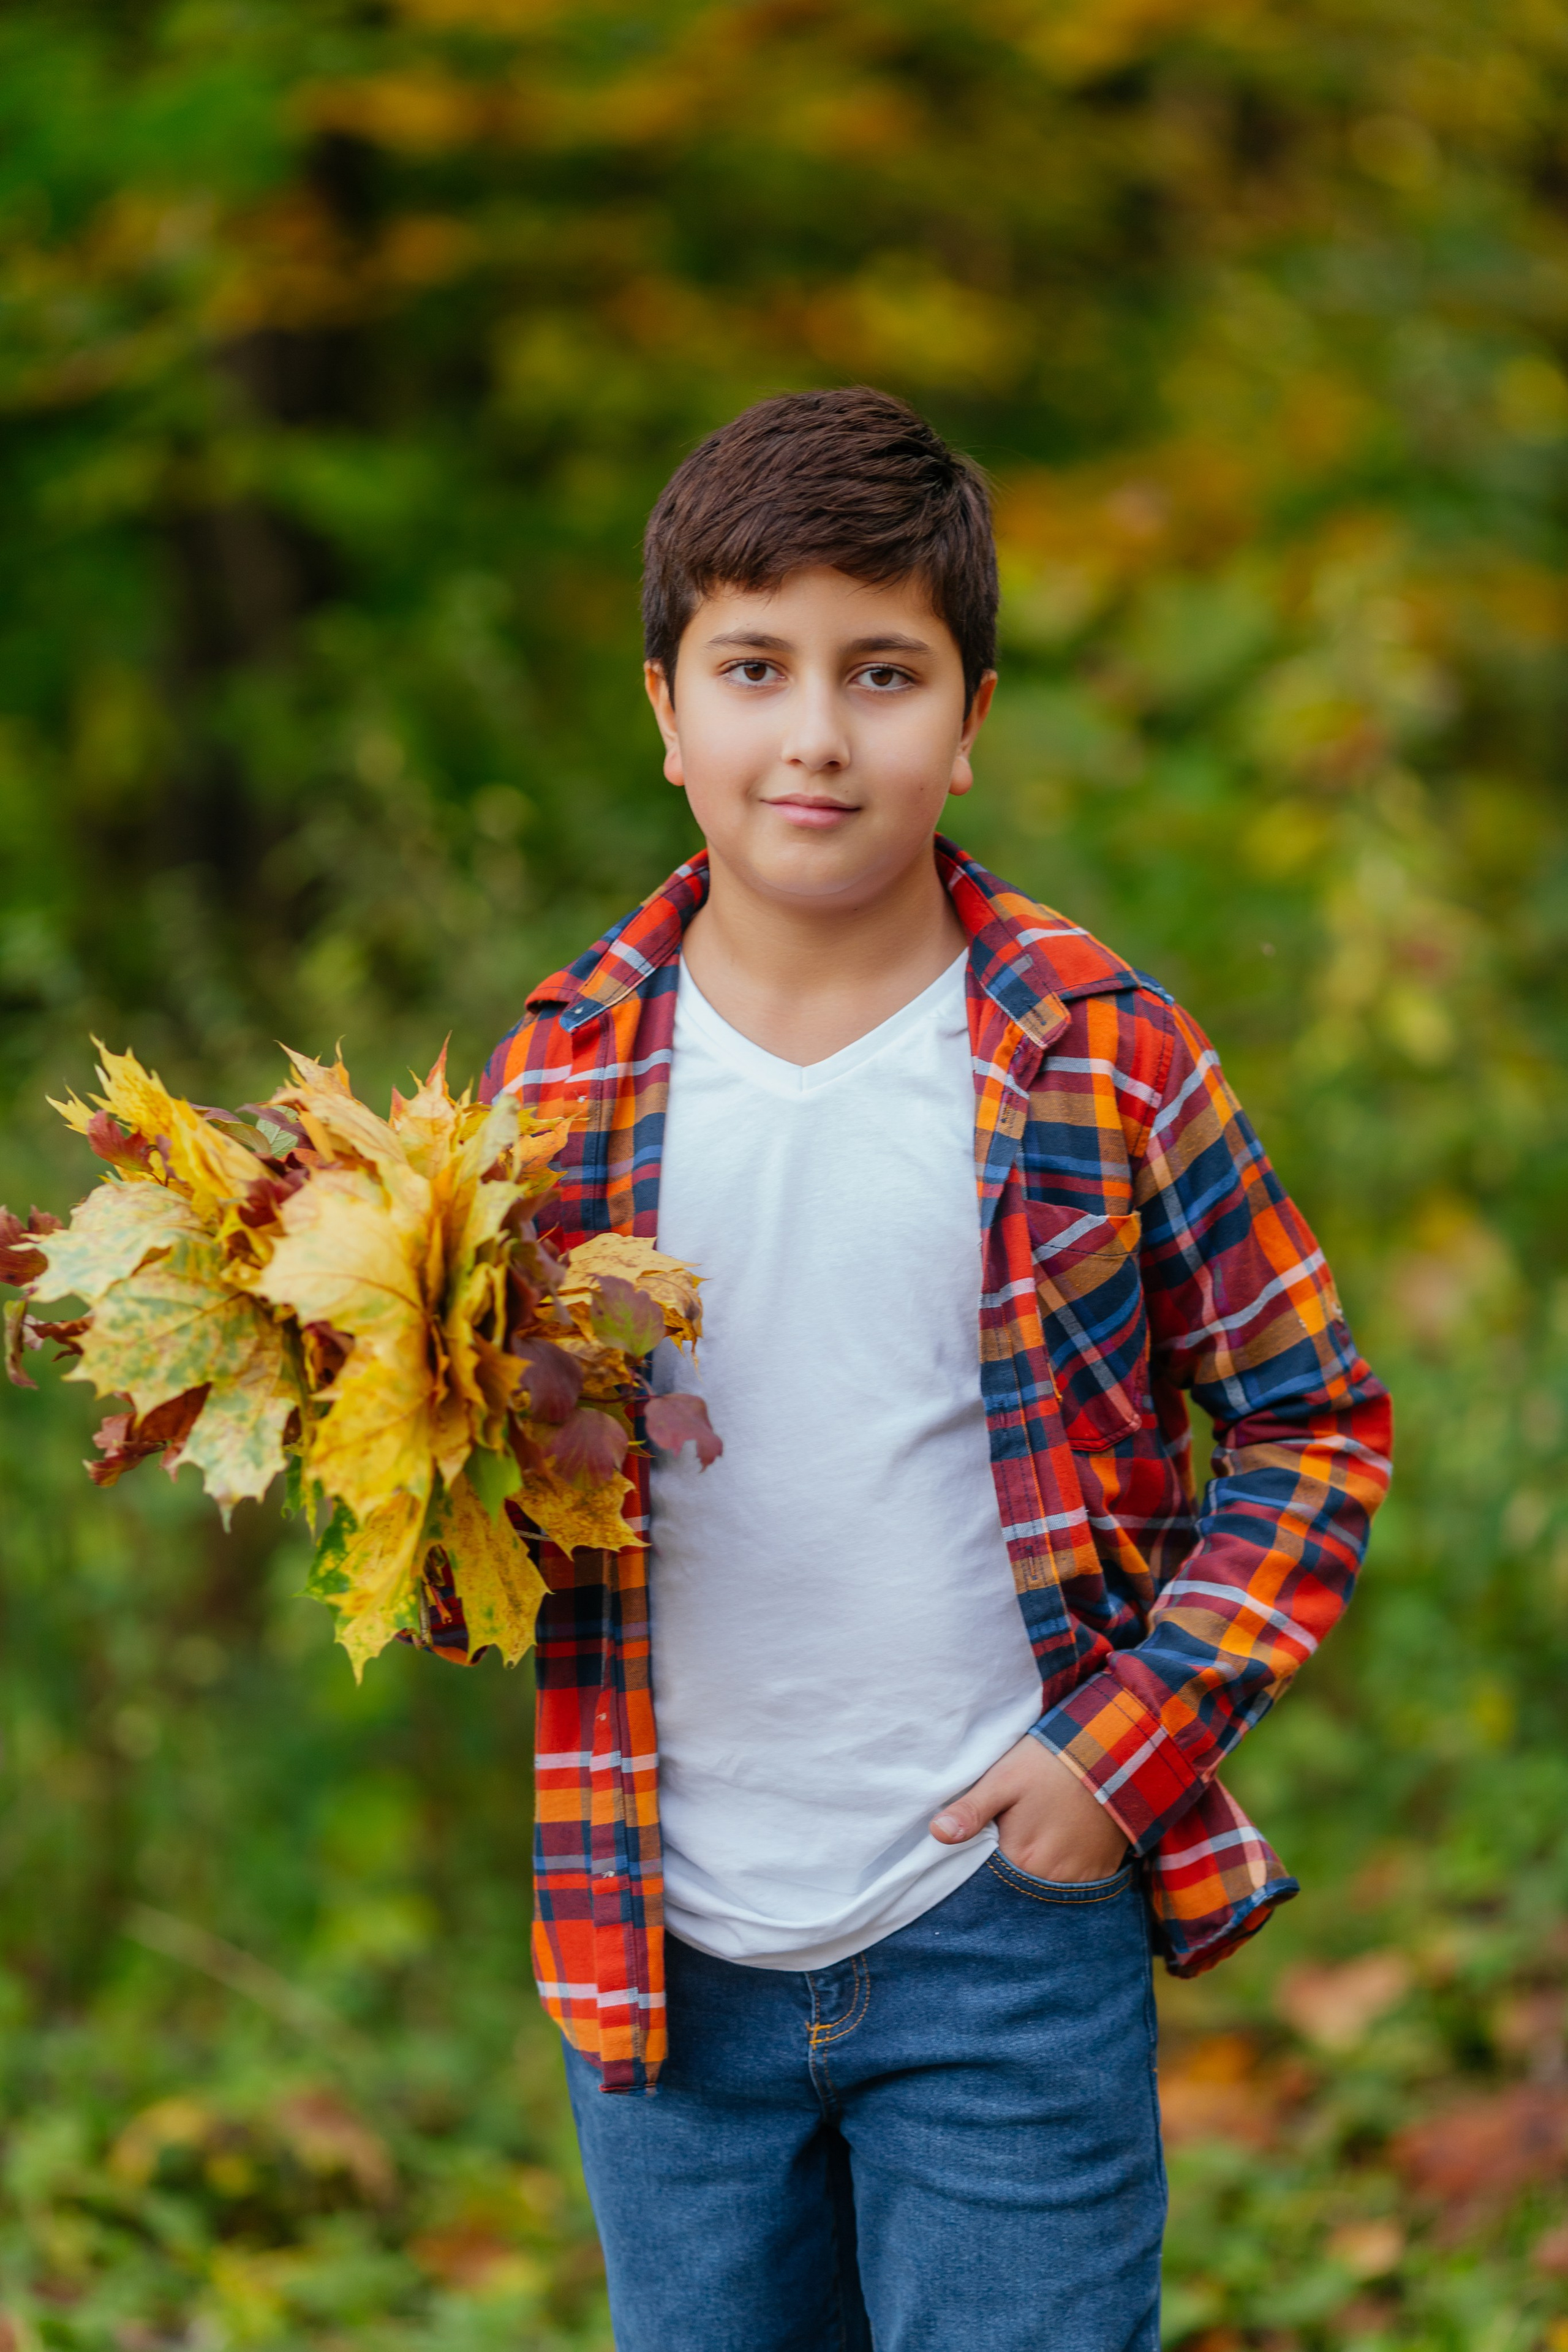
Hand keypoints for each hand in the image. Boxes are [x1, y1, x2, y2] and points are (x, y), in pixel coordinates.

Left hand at [930, 1736, 1129, 1882]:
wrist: (1112, 1752)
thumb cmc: (1049, 1763)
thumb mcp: (1004, 1779)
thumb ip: (971, 1810)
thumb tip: (937, 1833)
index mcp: (1021, 1859)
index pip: (990, 1879)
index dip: (984, 1865)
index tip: (986, 1845)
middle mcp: (1051, 1879)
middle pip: (1020, 1885)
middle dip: (1010, 1870)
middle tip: (1014, 1836)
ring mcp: (1081, 1879)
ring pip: (1048, 1886)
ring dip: (1039, 1871)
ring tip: (1038, 1838)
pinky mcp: (1103, 1871)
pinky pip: (1078, 1883)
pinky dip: (1067, 1870)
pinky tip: (1062, 1844)